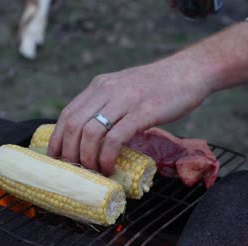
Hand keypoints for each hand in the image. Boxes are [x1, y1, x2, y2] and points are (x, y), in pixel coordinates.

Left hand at [48, 22, 247, 175]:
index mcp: (100, 86)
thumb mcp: (126, 89)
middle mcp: (107, 91)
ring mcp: (125, 100)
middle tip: (77, 171)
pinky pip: (115, 138)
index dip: (58, 140)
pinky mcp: (143, 112)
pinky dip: (107, 157)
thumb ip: (109, 105)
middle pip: (74, 126)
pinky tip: (110, 167)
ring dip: (88, 158)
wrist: (189, 72)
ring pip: (91, 133)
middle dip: (70, 153)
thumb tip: (96, 134)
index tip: (58, 159)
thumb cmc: (160, 86)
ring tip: (94, 171)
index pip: (67, 114)